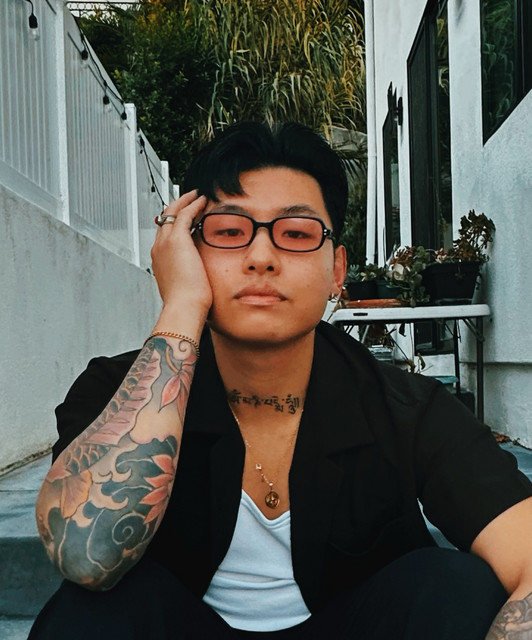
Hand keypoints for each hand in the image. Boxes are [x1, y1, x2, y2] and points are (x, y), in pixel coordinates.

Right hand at [151, 191, 211, 325]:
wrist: (183, 307)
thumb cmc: (187, 303)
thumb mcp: (185, 285)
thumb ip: (188, 274)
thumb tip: (198, 274)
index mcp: (160, 260)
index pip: (164, 233)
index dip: (174, 222)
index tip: (186, 216)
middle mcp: (158, 248)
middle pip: (164, 219)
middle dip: (177, 207)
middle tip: (190, 200)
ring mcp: (165, 243)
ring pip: (172, 212)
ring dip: (185, 202)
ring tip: (197, 196)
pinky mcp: (177, 239)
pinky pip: (184, 214)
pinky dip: (193, 205)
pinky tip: (203, 201)